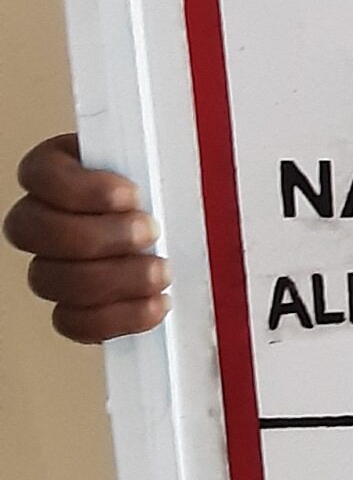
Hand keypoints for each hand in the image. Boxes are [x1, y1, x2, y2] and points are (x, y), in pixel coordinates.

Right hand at [3, 134, 170, 341]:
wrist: (196, 229)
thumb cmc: (181, 188)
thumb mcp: (175, 160)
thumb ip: (158, 159)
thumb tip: (160, 162)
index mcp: (64, 168)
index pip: (39, 173)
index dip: (80, 188)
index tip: (132, 195)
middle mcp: (48, 215)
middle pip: (30, 229)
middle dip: (96, 236)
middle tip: (149, 232)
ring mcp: (55, 263)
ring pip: (48, 279)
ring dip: (111, 280)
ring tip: (160, 272)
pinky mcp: (76, 305)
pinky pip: (71, 321)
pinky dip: (113, 317)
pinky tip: (152, 304)